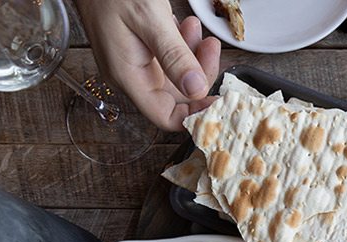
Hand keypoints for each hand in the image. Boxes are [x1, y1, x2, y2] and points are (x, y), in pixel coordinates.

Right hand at [74, 0, 220, 130]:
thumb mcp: (149, 19)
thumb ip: (174, 56)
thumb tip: (196, 89)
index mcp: (128, 76)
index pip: (165, 116)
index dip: (194, 114)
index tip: (218, 100)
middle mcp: (131, 75)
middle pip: (178, 96)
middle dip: (200, 74)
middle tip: (211, 46)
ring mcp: (135, 63)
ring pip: (177, 75)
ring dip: (193, 55)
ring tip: (194, 27)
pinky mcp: (141, 50)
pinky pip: (169, 58)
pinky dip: (182, 45)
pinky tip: (184, 26)